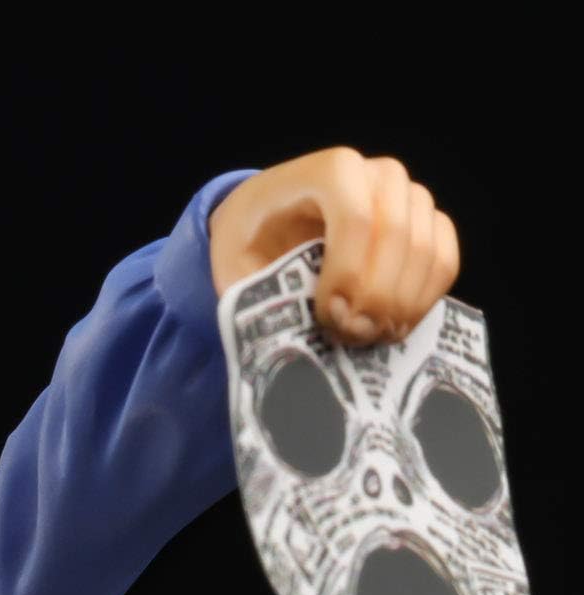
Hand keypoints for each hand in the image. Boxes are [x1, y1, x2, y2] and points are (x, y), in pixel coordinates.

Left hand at [208, 146, 459, 344]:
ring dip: (400, 305)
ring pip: (426, 249)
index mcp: (327, 171)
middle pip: (396, 234)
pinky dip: (423, 300)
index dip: (348, 272)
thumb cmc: (252, 242)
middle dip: (375, 297)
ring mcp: (408, 195)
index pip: (355, 216)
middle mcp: (376, 173)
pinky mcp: (427, 222)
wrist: (273, 221)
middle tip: (350, 336)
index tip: (328, 316)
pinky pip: (444, 260)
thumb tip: (287, 338)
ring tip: (367, 338)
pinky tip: (392, 328)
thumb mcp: (235, 262)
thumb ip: (258, 291)